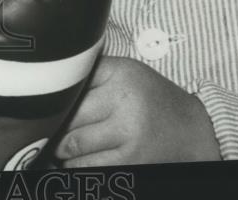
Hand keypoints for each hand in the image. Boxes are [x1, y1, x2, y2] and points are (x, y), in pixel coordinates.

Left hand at [55, 56, 221, 165]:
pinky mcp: (131, 161)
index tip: (44, 100)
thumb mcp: (126, 72)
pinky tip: (73, 159)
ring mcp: (128, 134)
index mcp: (120, 74)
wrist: (192, 130)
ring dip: (59, 146)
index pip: (72, 83)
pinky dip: (74, 165)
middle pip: (68, 114)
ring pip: (72, 143)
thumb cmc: (150, 97)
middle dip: (53, 122)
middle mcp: (124, 102)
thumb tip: (52, 79)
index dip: (55, 94)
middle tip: (45, 124)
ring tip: (57, 143)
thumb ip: (93, 72)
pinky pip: (88, 166)